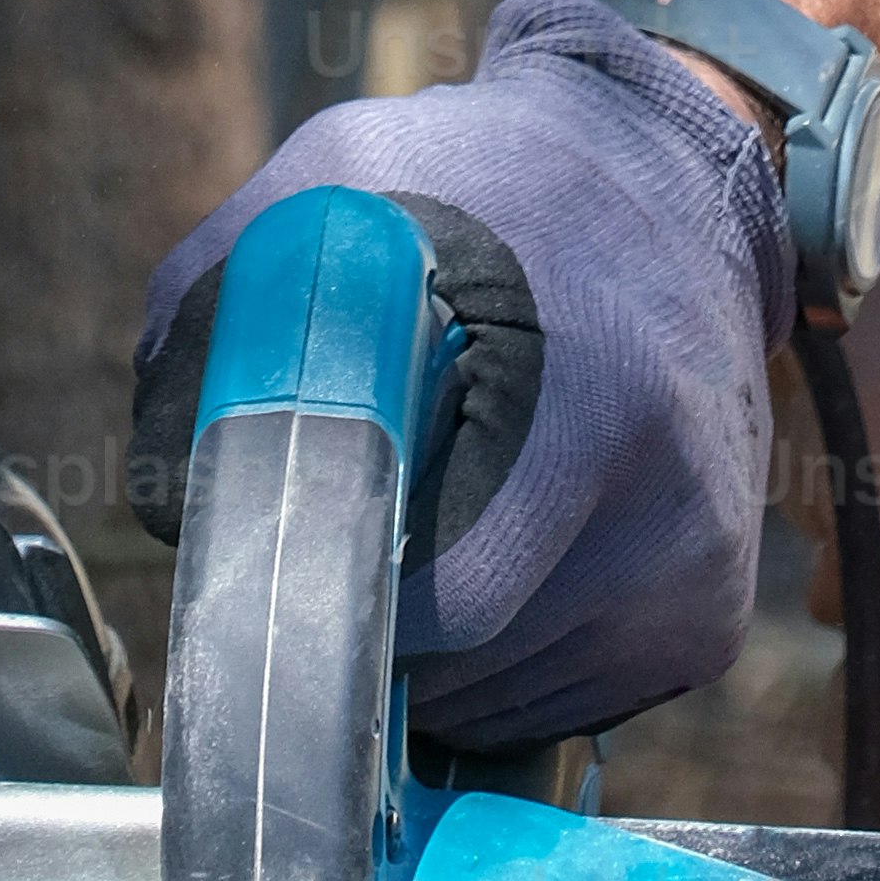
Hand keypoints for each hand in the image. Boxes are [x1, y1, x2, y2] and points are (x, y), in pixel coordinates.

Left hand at [129, 0, 794, 746]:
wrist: (673, 174)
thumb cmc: (483, 179)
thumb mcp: (338, 183)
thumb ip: (225, 320)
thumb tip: (170, 511)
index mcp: (592, 401)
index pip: (442, 604)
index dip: (338, 600)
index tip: (281, 558)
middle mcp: (671, 508)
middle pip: (463, 671)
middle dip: (370, 626)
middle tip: (333, 531)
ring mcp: (699, 577)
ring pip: (503, 706)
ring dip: (432, 652)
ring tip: (425, 519)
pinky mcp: (708, 621)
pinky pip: (558, 703)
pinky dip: (496, 660)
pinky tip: (493, 547)